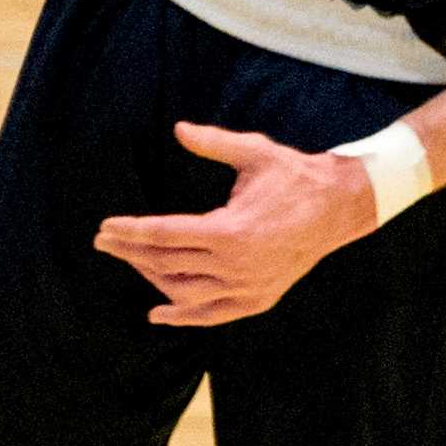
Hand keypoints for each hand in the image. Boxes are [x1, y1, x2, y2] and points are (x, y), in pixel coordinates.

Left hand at [93, 120, 380, 327]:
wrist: (339, 207)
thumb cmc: (295, 175)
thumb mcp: (255, 153)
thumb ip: (213, 142)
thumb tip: (178, 128)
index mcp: (231, 229)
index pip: (165, 235)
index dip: (131, 231)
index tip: (105, 228)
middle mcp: (235, 264)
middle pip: (167, 264)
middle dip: (131, 252)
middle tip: (106, 242)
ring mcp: (246, 287)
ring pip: (184, 292)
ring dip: (152, 279)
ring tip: (133, 261)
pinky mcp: (257, 299)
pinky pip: (211, 315)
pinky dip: (183, 317)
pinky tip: (158, 313)